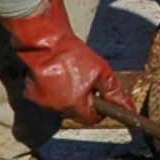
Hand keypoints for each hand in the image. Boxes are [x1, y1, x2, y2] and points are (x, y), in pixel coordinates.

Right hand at [0, 0, 133, 123]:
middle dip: (81, 98)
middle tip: (83, 78)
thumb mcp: (101, 70)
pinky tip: (53, 73)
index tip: (98, 95)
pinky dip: (49, 88)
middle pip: (76, 111)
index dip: (98, 107)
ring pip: (61, 103)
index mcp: (76, 105)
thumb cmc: (72, 55)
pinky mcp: (31, 94)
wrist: (45, 41)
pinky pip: (45, 96)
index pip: (92, 118)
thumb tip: (128, 107)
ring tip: (67, 72)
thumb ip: (114, 91)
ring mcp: (43, 103)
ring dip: (65, 93)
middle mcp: (58, 109)